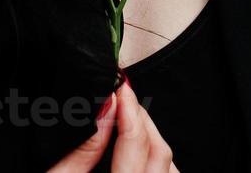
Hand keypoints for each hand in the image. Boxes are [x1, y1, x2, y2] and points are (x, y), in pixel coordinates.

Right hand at [47, 78, 179, 171]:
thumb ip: (82, 149)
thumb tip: (105, 106)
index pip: (138, 142)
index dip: (129, 108)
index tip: (119, 85)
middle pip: (159, 149)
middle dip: (141, 118)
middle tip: (122, 96)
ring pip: (168, 166)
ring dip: (151, 139)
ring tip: (128, 118)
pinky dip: (153, 158)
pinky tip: (137, 148)